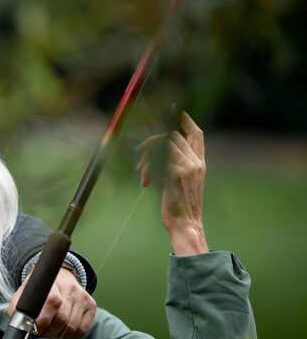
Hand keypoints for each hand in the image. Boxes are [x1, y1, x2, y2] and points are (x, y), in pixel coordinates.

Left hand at [8, 268, 95, 338]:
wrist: (58, 276)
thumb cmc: (39, 290)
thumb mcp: (24, 295)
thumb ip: (20, 309)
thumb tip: (19, 329)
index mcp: (51, 283)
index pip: (52, 302)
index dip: (43, 321)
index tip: (35, 329)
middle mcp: (69, 288)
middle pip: (62, 319)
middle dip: (49, 332)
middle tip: (42, 333)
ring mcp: (82, 296)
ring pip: (72, 327)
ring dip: (60, 334)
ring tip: (52, 330)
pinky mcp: (91, 305)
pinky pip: (83, 329)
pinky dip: (72, 334)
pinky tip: (64, 329)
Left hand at [136, 112, 208, 255]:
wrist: (185, 224)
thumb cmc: (179, 205)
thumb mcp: (182, 182)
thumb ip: (175, 165)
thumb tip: (157, 154)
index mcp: (199, 163)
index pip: (197, 134)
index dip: (185, 120)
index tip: (172, 114)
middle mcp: (196, 162)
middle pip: (173, 135)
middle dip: (151, 141)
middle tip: (139, 152)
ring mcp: (187, 167)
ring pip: (163, 146)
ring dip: (147, 158)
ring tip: (142, 174)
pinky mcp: (176, 175)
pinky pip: (159, 159)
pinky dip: (148, 168)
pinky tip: (145, 181)